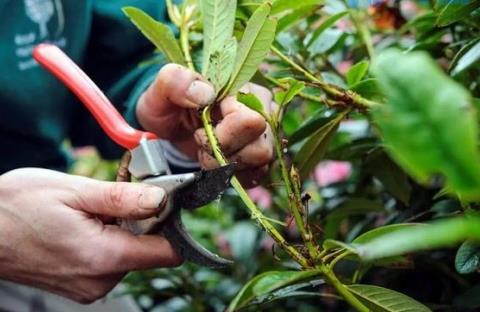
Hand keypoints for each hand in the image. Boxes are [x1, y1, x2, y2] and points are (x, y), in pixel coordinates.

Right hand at [0, 168, 181, 302]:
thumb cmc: (16, 207)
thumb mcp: (73, 191)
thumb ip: (122, 198)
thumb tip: (161, 199)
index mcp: (103, 257)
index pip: (168, 252)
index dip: (172, 224)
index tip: (163, 202)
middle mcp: (100, 280)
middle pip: (150, 252)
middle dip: (142, 222)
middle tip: (116, 198)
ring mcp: (90, 287)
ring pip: (130, 255)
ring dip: (122, 230)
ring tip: (93, 212)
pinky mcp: (81, 285)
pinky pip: (111, 262)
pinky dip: (108, 241)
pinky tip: (86, 225)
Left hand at [136, 64, 274, 187]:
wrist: (170, 126)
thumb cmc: (169, 106)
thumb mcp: (161, 90)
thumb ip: (176, 81)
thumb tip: (206, 94)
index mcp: (244, 89)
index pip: (250, 122)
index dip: (221, 134)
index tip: (199, 128)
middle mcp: (263, 112)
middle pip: (260, 148)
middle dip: (223, 153)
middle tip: (202, 142)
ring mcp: (265, 136)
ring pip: (259, 163)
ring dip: (226, 165)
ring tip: (207, 152)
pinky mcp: (260, 158)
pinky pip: (256, 176)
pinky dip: (231, 175)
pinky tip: (215, 163)